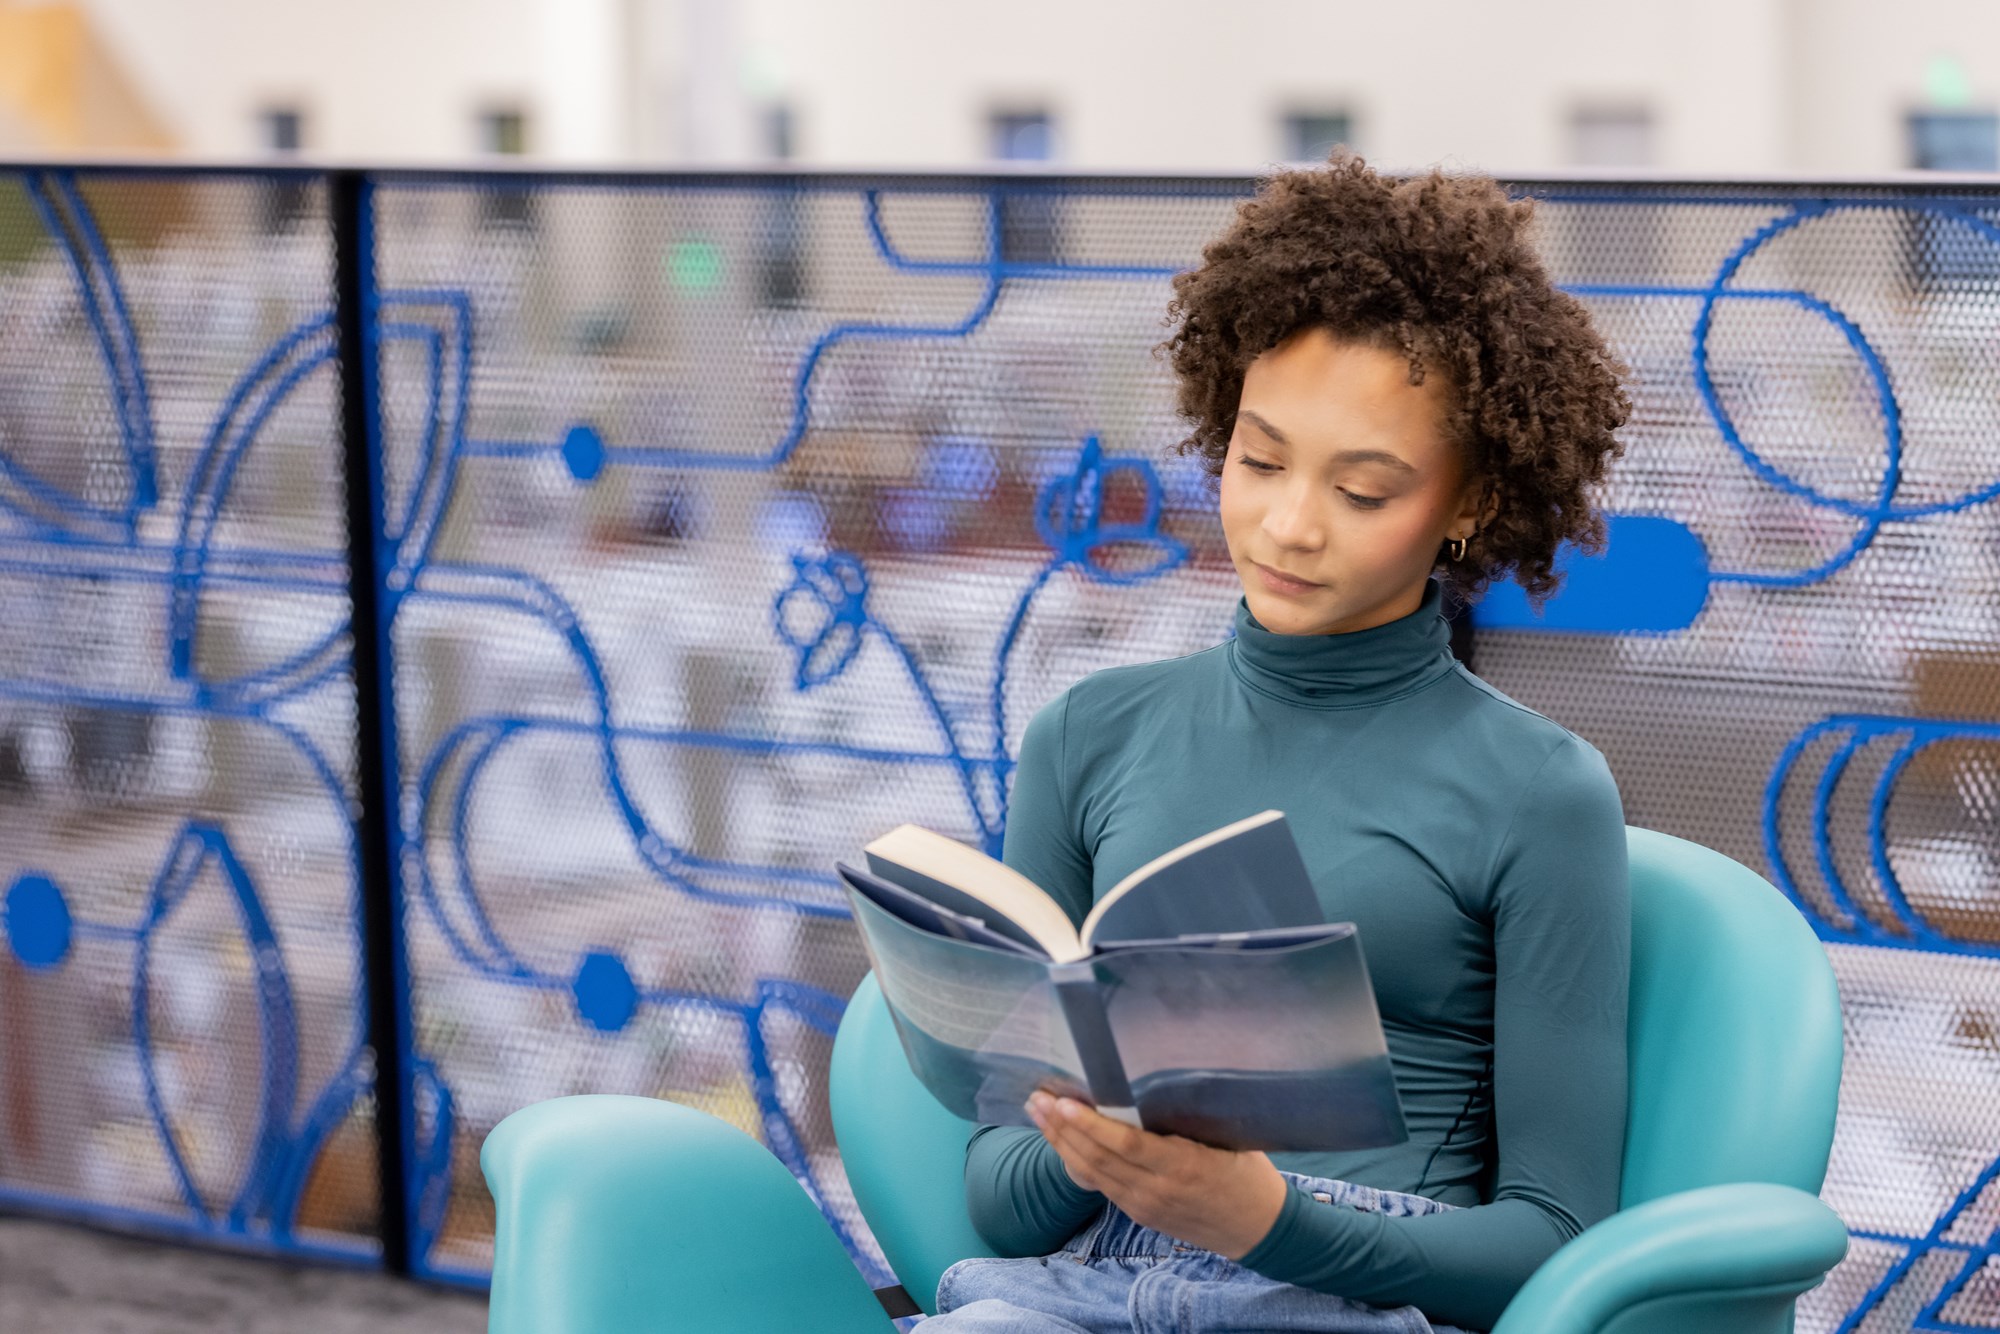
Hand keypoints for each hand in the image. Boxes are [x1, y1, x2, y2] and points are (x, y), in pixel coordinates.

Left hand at [1026, 1090, 1288, 1259]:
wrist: (1259, 1230)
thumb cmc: (1249, 1173)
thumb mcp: (1229, 1139)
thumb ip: (1190, 1118)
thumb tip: (1153, 1080)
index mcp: (1183, 1165)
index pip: (1125, 1145)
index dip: (1090, 1124)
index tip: (1063, 1102)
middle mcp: (1157, 1190)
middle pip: (1096, 1159)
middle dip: (1061, 1128)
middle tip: (1036, 1098)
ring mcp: (1144, 1206)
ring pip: (1091, 1174)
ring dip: (1060, 1143)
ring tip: (1037, 1114)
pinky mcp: (1140, 1214)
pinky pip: (1100, 1186)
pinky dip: (1075, 1161)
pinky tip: (1061, 1142)